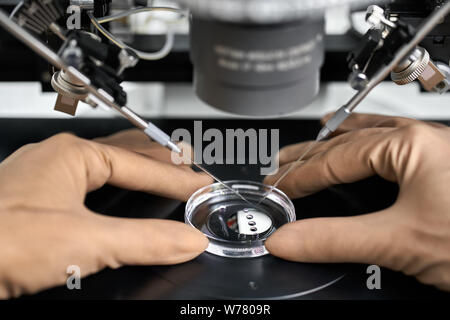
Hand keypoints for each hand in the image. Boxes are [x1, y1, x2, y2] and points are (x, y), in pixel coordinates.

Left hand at [0, 130, 211, 297]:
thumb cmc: (0, 241)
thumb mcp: (85, 243)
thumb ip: (143, 242)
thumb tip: (185, 241)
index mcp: (72, 155)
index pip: (142, 164)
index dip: (178, 177)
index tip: (202, 185)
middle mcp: (58, 159)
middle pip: (125, 151)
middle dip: (161, 159)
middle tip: (189, 164)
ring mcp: (45, 178)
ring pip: (105, 164)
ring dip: (138, 168)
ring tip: (163, 169)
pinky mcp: (36, 200)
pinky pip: (88, 182)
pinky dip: (114, 185)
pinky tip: (118, 191)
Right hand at [264, 113, 449, 290]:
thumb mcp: (400, 242)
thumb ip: (335, 240)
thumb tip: (288, 240)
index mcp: (410, 145)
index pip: (335, 158)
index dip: (299, 175)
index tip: (276, 187)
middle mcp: (422, 139)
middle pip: (349, 140)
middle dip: (311, 155)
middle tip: (282, 164)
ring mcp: (433, 150)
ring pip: (372, 136)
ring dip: (337, 144)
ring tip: (314, 144)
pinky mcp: (440, 166)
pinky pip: (391, 145)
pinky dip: (365, 148)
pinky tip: (359, 151)